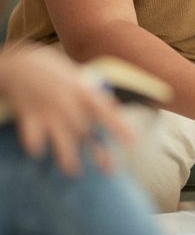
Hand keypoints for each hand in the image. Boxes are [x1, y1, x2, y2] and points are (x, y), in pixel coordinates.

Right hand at [0, 45, 133, 175]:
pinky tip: (38, 152)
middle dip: (98, 152)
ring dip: (69, 157)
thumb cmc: (55, 71)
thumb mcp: (78, 78)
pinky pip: (33, 137)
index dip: (120, 127)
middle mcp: (68, 102)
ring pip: (62, 140)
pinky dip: (36, 146)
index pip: (106, 112)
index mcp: (83, 91)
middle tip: (109, 169)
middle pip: (86, 132)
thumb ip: (92, 95)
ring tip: (74, 171)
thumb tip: (111, 109)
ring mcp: (48, 111)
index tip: (133, 141)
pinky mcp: (29, 117)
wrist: (21, 63)